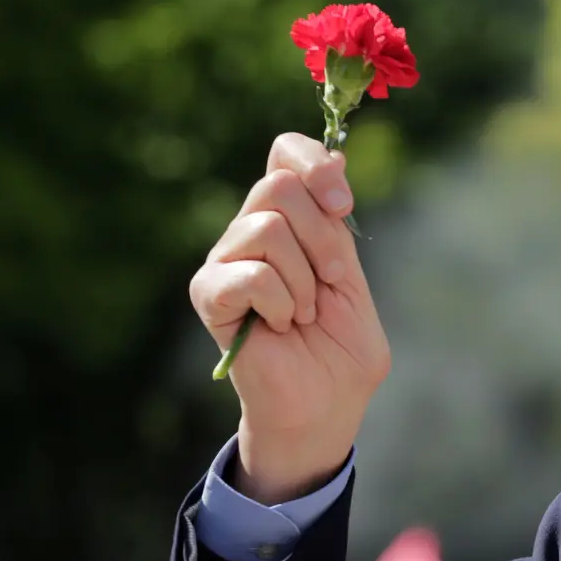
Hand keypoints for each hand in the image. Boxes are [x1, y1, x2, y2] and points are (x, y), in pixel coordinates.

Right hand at [190, 134, 390, 503]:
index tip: (342, 203)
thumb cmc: (341, 350)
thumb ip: (338, 227)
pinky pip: (249, 272)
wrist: (325, 406)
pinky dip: (280, 300)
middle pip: (277, 185)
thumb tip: (337, 157)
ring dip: (304, 278)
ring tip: (305, 314)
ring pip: (266, 227)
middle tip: (333, 280)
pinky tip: (281, 325)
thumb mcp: (352, 280)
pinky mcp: (209, 294)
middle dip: (322, 235)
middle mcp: (252, 232)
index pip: (284, 153)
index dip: (313, 163)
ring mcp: (226, 261)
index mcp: (292, 221)